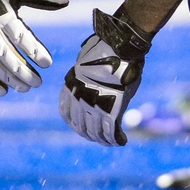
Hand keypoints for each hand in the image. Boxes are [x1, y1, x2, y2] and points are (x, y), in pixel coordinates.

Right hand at [0, 0, 67, 96]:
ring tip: (25, 88)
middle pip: (6, 55)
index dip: (34, 51)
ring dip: (9, 79)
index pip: (20, 37)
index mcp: (1, 14)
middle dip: (23, 71)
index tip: (48, 63)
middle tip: (38, 83)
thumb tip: (65, 1)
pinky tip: (3, 91)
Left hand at [59, 9, 152, 145]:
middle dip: (89, 135)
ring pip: (96, 133)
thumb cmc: (106, 50)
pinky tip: (122, 141)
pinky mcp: (111, 111)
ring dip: (103, 140)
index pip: (67, 114)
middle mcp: (79, 100)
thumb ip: (85, 77)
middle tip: (99, 138)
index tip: (82, 127)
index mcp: (70, 88)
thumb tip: (90, 75)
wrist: (118, 47)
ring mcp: (94, 107)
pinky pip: (111, 133)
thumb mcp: (86, 63)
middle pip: (81, 127)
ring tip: (111, 142)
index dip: (75, 124)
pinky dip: (117, 139)